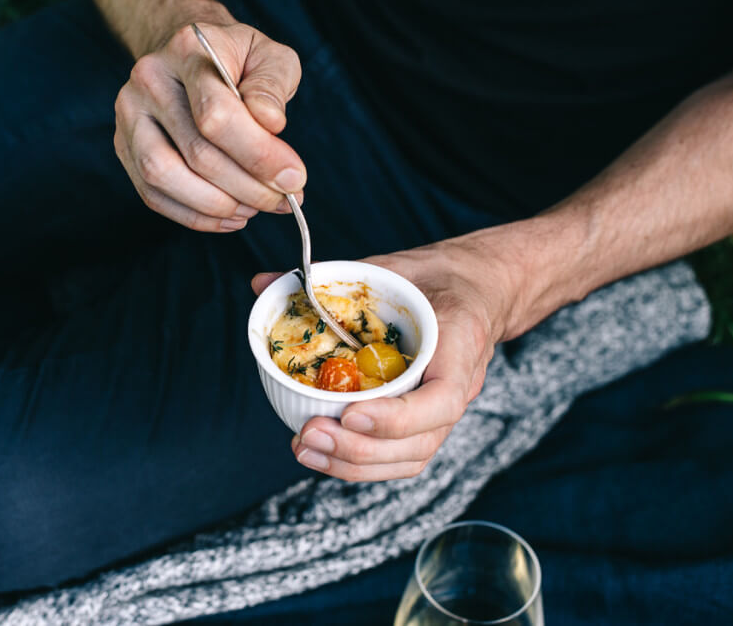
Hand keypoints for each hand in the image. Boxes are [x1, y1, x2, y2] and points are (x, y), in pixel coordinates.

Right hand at [114, 22, 305, 231]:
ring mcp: (130, 116)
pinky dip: (195, 216)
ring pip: (164, 176)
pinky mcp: (124, 147)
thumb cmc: (237, 60)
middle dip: (247, 187)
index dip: (258, 155)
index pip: (216, 114)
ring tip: (254, 208)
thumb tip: (270, 123)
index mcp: (187, 50)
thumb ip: (274, 85)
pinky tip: (230, 216)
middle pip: (195, 152)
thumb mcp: (269, 56)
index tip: (294, 177)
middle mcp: (149, 81)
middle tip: (282, 200)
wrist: (189, 56)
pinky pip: (153, 195)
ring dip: (217, 205)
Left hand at [251, 236, 517, 481]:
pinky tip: (320, 453)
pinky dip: (359, 464)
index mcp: (460, 345)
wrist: (471, 290)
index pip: (442, 399)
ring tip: (305, 448)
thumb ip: (330, 277)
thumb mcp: (389, 266)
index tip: (351, 413)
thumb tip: (261, 282)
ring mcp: (444, 413)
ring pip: (408, 459)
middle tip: (310, 433)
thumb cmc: (433, 278)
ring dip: (354, 464)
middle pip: (419, 443)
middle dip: (360, 448)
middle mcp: (459, 388)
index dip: (397, 416)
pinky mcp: (425, 425)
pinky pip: (399, 458)